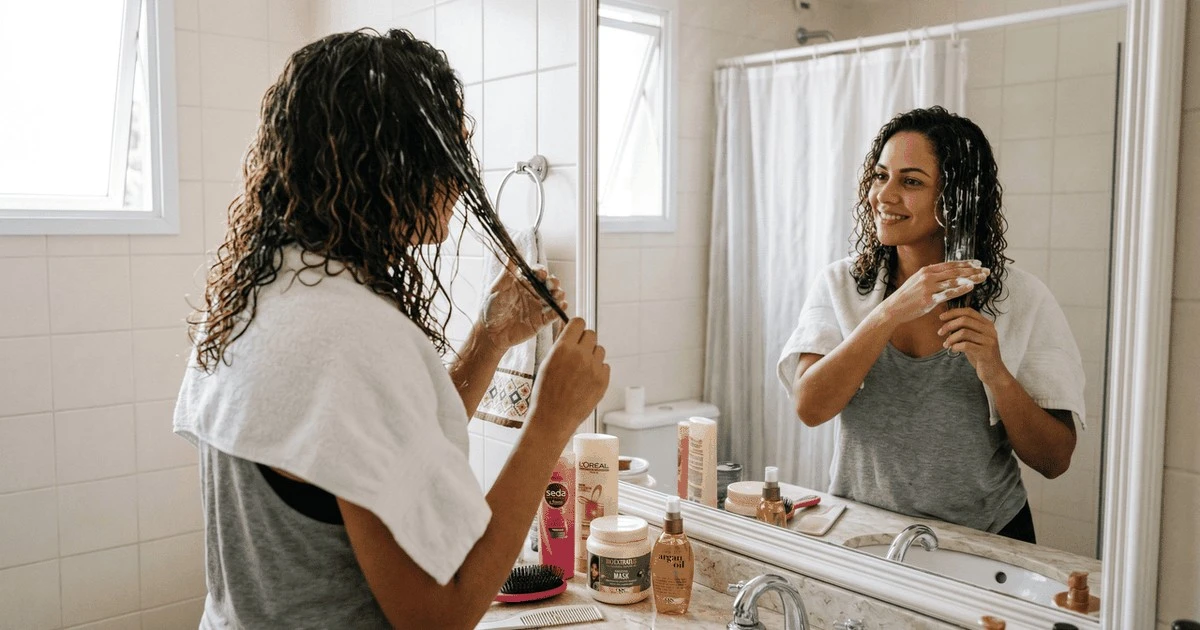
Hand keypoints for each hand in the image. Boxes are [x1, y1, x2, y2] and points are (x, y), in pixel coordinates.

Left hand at [479, 262, 566, 350]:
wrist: (490, 333)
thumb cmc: (490, 309)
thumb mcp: (497, 288)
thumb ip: (507, 272)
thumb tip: (511, 252)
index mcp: (523, 284)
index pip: (537, 273)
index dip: (541, 271)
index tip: (541, 273)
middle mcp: (533, 294)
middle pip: (549, 284)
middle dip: (554, 281)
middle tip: (551, 283)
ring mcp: (538, 307)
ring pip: (554, 298)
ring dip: (559, 294)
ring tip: (557, 294)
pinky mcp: (541, 321)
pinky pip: (553, 315)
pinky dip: (559, 310)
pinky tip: (561, 305)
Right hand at [530, 318, 609, 439]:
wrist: (553, 418)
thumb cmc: (545, 392)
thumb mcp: (547, 363)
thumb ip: (561, 346)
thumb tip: (570, 332)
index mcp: (563, 348)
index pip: (578, 322)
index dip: (576, 328)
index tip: (575, 333)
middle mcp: (580, 355)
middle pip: (591, 334)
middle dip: (585, 341)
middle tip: (578, 353)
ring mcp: (594, 368)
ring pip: (600, 350)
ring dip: (592, 356)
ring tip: (581, 370)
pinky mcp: (603, 381)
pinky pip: (605, 366)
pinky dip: (598, 370)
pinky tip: (586, 381)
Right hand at [880, 260, 989, 323]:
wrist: (894, 308)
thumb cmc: (908, 296)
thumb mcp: (918, 281)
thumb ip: (932, 276)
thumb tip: (946, 274)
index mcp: (927, 270)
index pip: (950, 264)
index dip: (966, 263)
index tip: (979, 264)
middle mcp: (928, 276)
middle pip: (955, 271)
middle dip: (973, 270)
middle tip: (986, 270)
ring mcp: (928, 287)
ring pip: (954, 280)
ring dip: (971, 278)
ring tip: (983, 278)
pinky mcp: (929, 299)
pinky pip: (948, 293)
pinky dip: (960, 289)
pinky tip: (971, 287)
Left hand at [938, 307, 1008, 384]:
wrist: (994, 373)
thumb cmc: (980, 355)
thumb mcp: (973, 340)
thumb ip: (965, 330)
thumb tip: (946, 322)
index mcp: (987, 324)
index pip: (969, 311)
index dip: (953, 312)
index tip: (941, 317)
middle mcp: (990, 330)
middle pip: (964, 320)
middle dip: (949, 325)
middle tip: (940, 332)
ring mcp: (989, 341)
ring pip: (963, 332)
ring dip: (950, 338)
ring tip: (946, 344)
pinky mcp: (986, 352)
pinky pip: (965, 345)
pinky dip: (956, 346)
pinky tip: (953, 350)